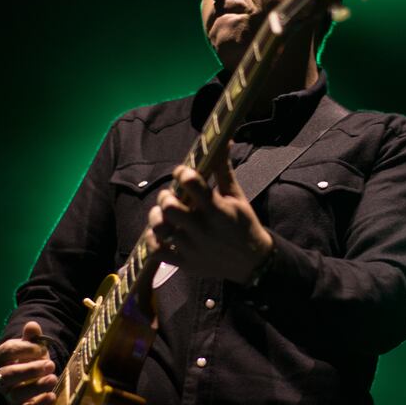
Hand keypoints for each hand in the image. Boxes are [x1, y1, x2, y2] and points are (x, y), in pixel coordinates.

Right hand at [0, 320, 57, 404]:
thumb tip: (32, 325)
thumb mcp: (30, 346)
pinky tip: (52, 396)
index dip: (25, 349)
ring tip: (53, 378)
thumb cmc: (29, 358)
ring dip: (36, 386)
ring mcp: (9, 395)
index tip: (42, 348)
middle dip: (30, 370)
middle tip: (50, 364)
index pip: (6, 352)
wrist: (31, 377)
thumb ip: (32, 337)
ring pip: (16, 394)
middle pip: (8, 375)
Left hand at [146, 143, 272, 282]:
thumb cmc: (243, 225)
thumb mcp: (237, 197)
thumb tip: (223, 141)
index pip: (192, 184)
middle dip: (166, 197)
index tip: (182, 172)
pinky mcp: (185, 263)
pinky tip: (161, 233)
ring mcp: (192, 248)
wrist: (252, 263)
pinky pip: (157, 252)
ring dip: (156, 218)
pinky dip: (153, 240)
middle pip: (170, 208)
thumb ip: (223, 170)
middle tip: (170, 196)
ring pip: (160, 229)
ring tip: (162, 214)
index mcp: (218, 210)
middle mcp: (203, 229)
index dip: (182, 173)